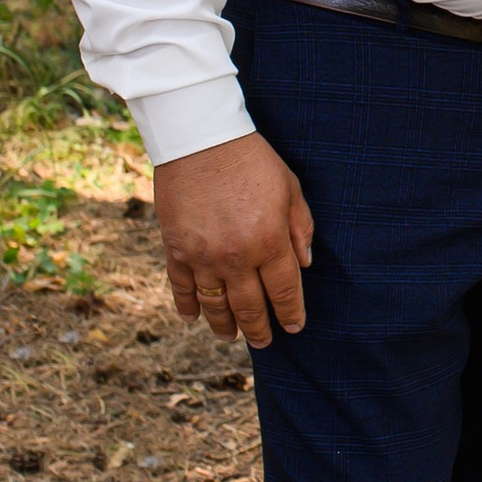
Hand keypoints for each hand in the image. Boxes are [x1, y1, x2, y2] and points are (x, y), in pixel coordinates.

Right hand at [154, 134, 314, 348]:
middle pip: (250, 307)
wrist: (200, 139)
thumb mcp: (289, 188)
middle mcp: (236, 257)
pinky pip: (182, 289)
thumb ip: (300, 228)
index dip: (291, 313)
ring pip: (215, 306)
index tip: (295, 327)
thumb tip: (305, 264)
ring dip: (225, 325)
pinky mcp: (175, 250)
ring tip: (232, 336)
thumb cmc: (251, 160)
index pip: (285, 291)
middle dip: (260, 329)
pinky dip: (188, 307)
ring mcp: (203, 257)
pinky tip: (194, 318)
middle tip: (265, 342)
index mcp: (269, 241)